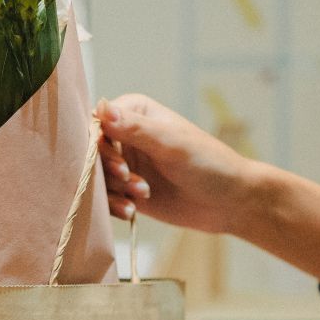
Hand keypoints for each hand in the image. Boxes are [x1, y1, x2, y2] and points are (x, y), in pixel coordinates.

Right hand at [96, 94, 259, 235]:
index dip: (99, 144)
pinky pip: (105, 198)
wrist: (228, 201)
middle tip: (129, 179)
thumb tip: (101, 108)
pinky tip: (131, 211)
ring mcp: (125, 164)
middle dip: (108, 170)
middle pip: (92, 152)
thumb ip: (135, 128)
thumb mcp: (170, 143)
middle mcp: (125, 136)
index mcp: (133, 112)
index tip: (119, 163)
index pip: (97, 123)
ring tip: (141, 195)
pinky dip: (114, 206)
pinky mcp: (127, 190)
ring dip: (114, 189)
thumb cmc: (207, 163)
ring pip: (96, 177)